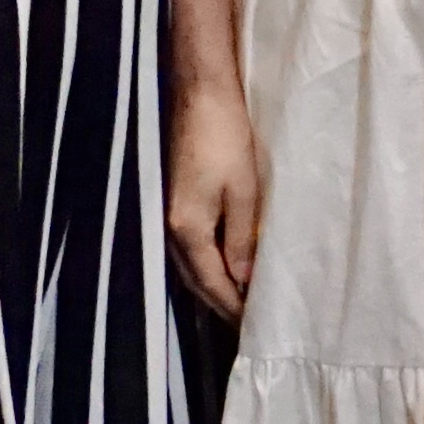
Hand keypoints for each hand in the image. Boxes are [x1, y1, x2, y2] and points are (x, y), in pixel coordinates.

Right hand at [164, 81, 265, 318]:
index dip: (233, 307)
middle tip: (250, 325)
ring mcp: (169, 215)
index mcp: (187, 230)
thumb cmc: (226, 139)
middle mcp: (170, 229)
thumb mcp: (243, 192)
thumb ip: (242, 239)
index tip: (255, 328)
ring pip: (191, 267)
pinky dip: (209, 266)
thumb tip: (244, 281)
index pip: (211, 283)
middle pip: (196, 281)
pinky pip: (191, 249)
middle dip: (222, 304)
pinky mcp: (175, 202)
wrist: (199, 96)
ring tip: (242, 303)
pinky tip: (226, 268)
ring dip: (214, 287)